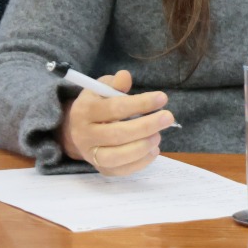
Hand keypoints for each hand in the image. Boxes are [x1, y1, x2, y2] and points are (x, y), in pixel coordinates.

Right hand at [59, 69, 174, 175]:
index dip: (140, 103)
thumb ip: (115, 83)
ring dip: (142, 147)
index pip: (114, 108)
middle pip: (116, 134)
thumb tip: (125, 76)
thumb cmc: (99, 104)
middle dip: (146, 126)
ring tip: (158, 135)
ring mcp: (91, 154)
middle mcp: (84, 135)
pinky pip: (120, 170)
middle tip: (168, 117)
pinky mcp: (100, 168)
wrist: (79, 129)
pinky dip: (140, 162)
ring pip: (115, 157)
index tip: (162, 98)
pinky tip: (153, 149)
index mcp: (84, 111)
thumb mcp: (103, 88)